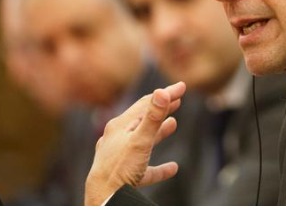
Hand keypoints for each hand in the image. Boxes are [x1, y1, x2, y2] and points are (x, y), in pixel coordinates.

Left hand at [84, 82, 185, 204]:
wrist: (103, 200)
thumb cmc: (118, 170)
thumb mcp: (140, 141)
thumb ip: (153, 118)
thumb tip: (162, 92)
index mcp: (119, 126)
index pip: (146, 104)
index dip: (165, 94)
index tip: (182, 87)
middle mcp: (117, 139)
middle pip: (142, 119)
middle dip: (161, 109)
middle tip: (178, 99)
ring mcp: (120, 158)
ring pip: (143, 141)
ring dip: (159, 132)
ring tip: (173, 124)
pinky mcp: (125, 176)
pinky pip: (145, 169)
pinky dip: (159, 167)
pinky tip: (173, 168)